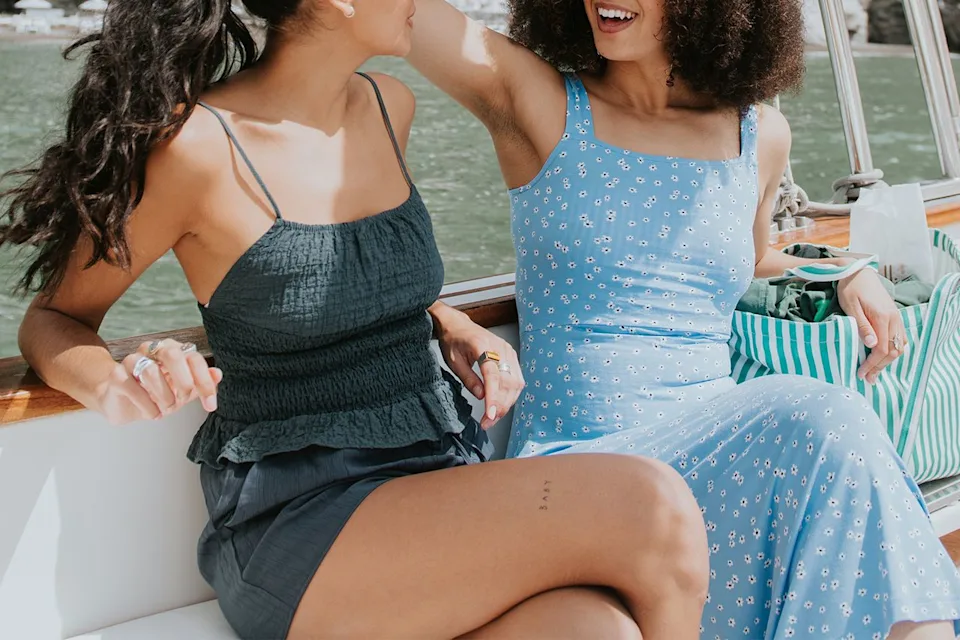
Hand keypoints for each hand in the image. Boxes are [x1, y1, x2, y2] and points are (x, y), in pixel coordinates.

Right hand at [98, 338, 221, 424]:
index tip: (210, 405)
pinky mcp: (116, 375)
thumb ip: (201, 382)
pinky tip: (153, 414)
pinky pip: (132, 387)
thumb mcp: (184, 391)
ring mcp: (132, 360)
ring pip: (150, 371)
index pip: (194, 358)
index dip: (205, 382)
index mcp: (173, 350)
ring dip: (163, 395)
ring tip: (166, 408)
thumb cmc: (156, 394)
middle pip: (173, 354)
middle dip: (184, 381)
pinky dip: (147, 405)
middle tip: (183, 400)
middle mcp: (153, 350)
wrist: (123, 403)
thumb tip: (217, 374)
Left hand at [436, 312, 524, 429]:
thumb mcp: (453, 361)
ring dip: (506, 403)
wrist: (458, 325)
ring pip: (516, 383)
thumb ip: (468, 379)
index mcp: (482, 346)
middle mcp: (500, 348)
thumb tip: (481, 396)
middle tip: (487, 422)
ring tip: (492, 418)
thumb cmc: (453, 340)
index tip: (490, 414)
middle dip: (499, 406)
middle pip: (507, 382)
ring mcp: (508, 351)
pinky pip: (516, 379)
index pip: (493, 376)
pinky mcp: (511, 355)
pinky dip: (510, 395)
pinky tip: (500, 404)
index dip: (493, 397)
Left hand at [837, 268, 905, 383]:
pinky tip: (882, 357)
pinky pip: (899, 338)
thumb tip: (872, 345)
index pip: (882, 349)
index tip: (861, 373)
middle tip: (867, 378)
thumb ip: (862, 326)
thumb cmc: (851, 289)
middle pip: (893, 351)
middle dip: (880, 367)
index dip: (872, 364)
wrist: (858, 272)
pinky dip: (893, 351)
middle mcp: (894, 319)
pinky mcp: (894, 317)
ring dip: (887, 361)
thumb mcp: (851, 307)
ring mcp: (896, 318)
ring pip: (899, 346)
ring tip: (874, 372)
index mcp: (883, 318)